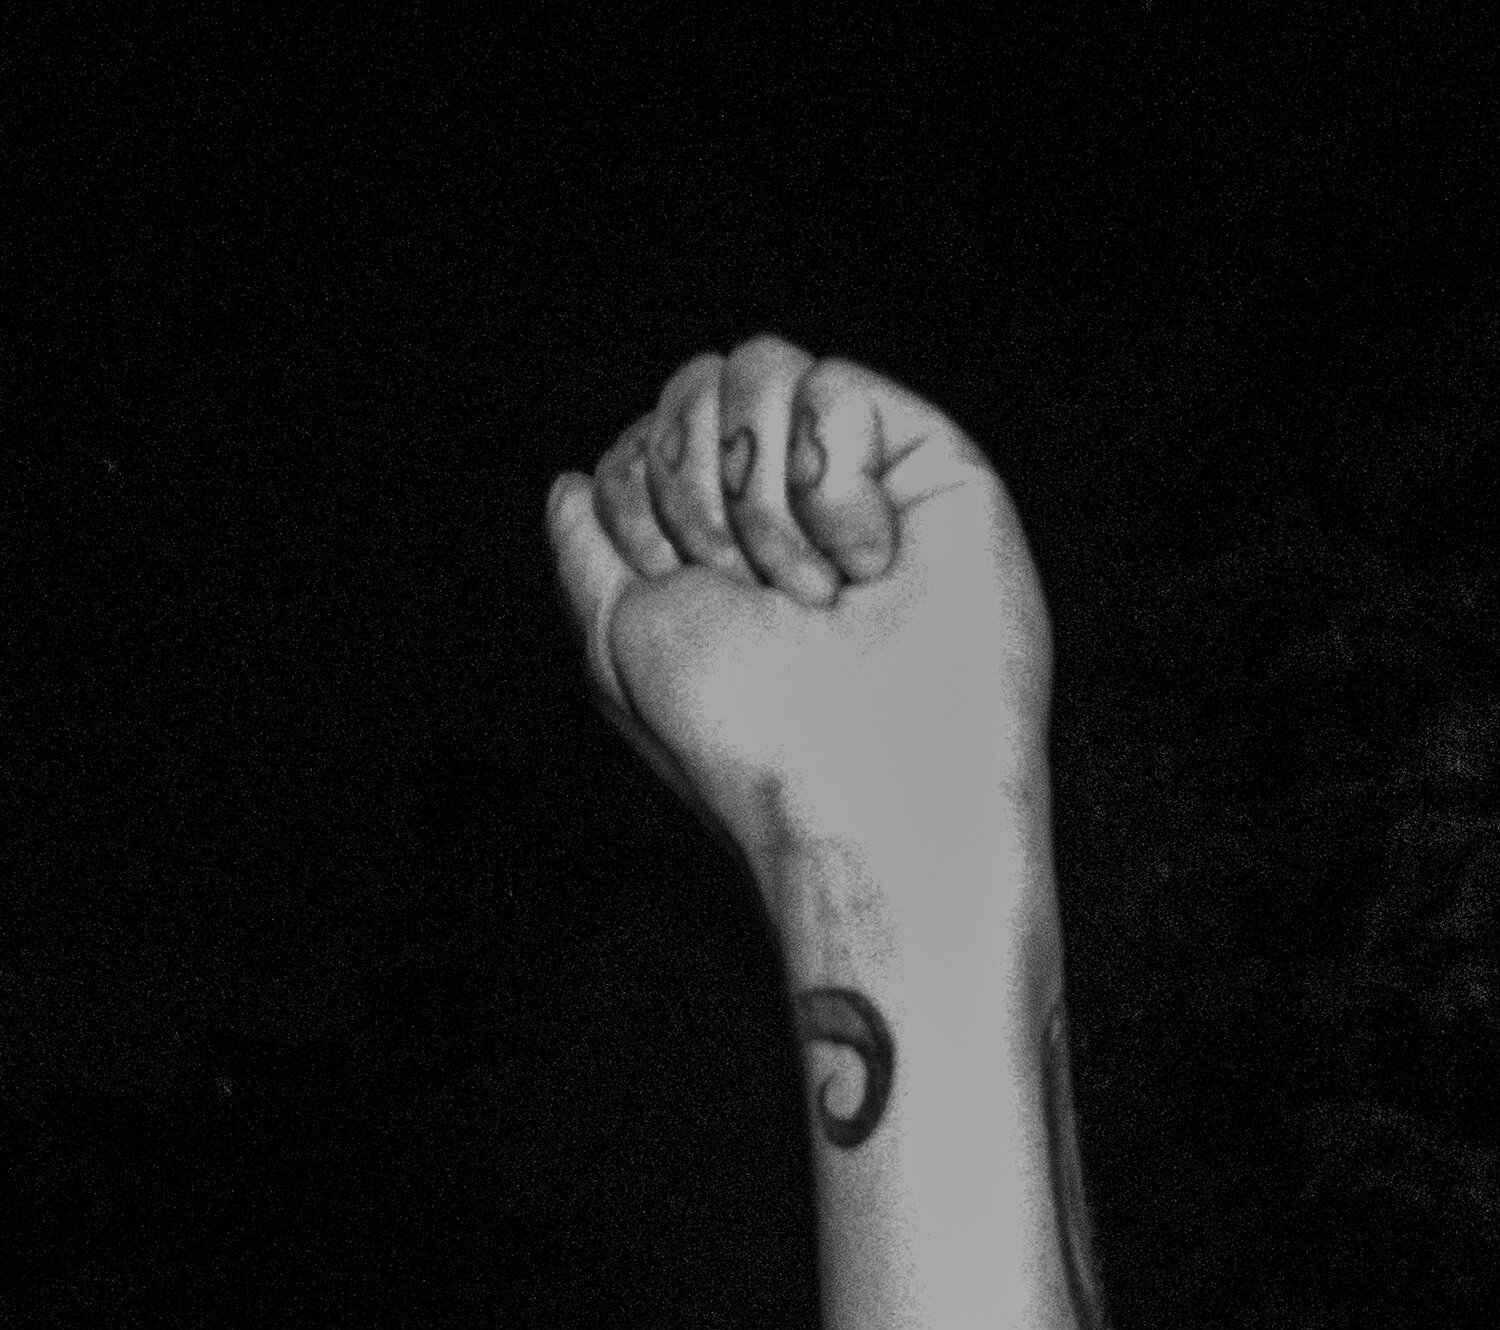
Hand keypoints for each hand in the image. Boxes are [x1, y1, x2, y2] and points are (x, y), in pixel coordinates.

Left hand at [545, 338, 1050, 925]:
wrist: (861, 792)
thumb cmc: (746, 743)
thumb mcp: (619, 647)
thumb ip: (586, 554)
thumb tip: (569, 480)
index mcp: (710, 544)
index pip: (643, 438)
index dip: (637, 493)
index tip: (674, 585)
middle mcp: (781, 503)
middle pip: (695, 385)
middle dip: (693, 490)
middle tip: (745, 592)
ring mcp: (857, 477)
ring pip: (762, 367)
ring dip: (760, 498)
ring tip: (810, 594)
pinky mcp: (929, 464)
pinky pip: (837, 389)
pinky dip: (833, 486)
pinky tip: (868, 565)